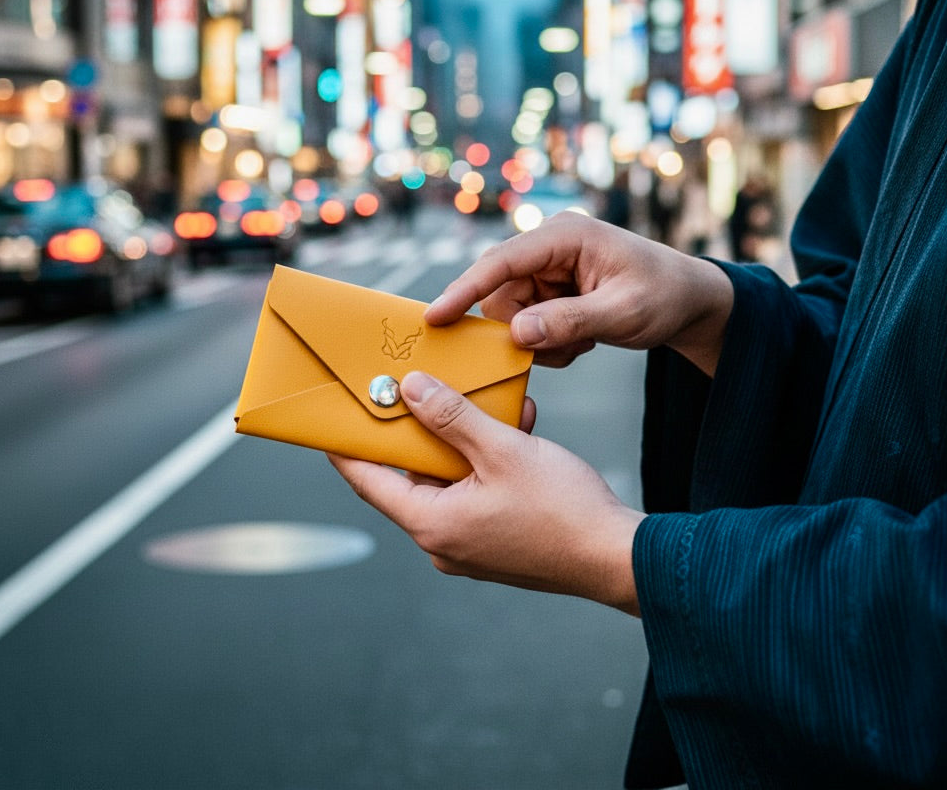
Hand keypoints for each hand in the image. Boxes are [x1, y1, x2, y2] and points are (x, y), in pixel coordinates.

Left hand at [327, 370, 645, 614]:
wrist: (616, 556)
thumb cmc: (562, 511)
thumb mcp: (501, 450)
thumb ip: (451, 417)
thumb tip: (410, 390)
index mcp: (433, 524)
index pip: (369, 481)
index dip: (347, 447)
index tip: (330, 420)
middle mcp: (444, 541)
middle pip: (414, 474)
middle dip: (425, 428)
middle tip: (420, 390)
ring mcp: (470, 545)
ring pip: (451, 478)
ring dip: (467, 439)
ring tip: (490, 405)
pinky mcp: (496, 541)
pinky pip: (477, 491)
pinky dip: (489, 460)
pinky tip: (518, 428)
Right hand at [425, 213, 732, 375]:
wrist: (689, 300)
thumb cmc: (664, 295)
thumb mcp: (622, 313)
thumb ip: (569, 322)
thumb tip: (517, 333)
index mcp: (565, 235)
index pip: (501, 261)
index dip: (464, 289)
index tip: (435, 317)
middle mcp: (550, 245)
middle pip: (501, 293)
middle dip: (524, 328)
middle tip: (567, 347)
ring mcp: (549, 267)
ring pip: (511, 314)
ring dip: (541, 339)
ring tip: (583, 342)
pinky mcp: (551, 287)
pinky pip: (527, 322)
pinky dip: (549, 341)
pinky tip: (583, 339)